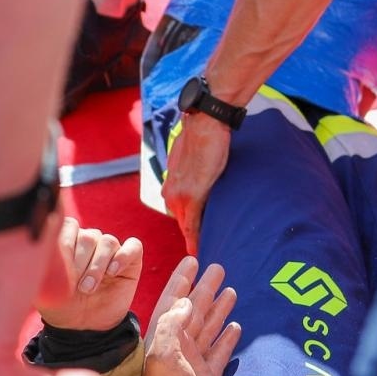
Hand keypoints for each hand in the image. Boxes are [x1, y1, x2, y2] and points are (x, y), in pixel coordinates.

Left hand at [37, 218, 142, 332]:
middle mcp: (90, 241)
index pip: (68, 226)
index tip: (60, 268)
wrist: (82, 326)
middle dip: (80, 262)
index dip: (65, 245)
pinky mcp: (131, 260)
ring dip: (97, 266)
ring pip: (107, 242)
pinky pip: (133, 247)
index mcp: (68, 241)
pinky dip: (123, 256)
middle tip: (75, 286)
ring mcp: (110, 250)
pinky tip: (112, 273)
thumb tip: (33, 250)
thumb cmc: (61, 304)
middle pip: (88, 236)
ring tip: (88, 288)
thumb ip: (38, 267)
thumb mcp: (43, 288)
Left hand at [142, 257, 239, 375]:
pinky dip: (227, 339)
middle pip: (193, 312)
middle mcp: (176, 349)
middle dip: (204, 290)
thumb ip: (172, 324)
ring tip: (230, 291)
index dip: (181, 281)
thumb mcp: (163, 354)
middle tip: (218, 268)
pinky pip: (219, 353)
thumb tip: (185, 301)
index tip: (192, 261)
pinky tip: (235, 326)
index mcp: (162, 340)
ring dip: (218, 310)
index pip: (172, 302)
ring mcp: (193, 364)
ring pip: (208, 330)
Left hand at [162, 112, 231, 254]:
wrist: (205, 123)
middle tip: (203, 250)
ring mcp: (179, 196)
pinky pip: (192, 224)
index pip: (178, 214)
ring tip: (206, 252)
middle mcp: (170, 194)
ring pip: (186, 225)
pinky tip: (198, 251)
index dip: (186, 230)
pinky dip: (195, 238)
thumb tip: (200, 182)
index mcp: (170, 186)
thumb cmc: (202, 137)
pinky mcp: (192, 197)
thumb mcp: (190, 161)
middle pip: (182, 222)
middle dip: (192, 236)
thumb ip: (190, 176)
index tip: (193, 244)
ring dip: (195, 238)